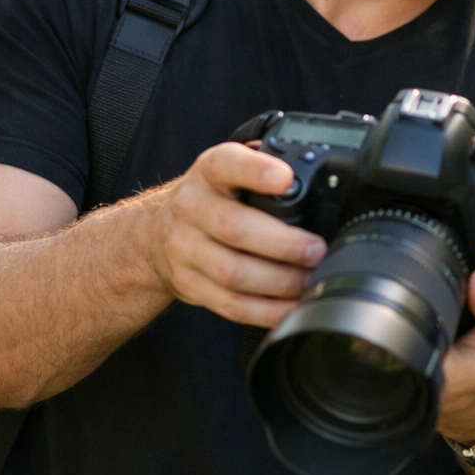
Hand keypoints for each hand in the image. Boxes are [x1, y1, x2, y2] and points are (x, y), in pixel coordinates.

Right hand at [143, 142, 325, 327]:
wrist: (157, 235)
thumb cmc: (212, 199)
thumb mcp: (231, 171)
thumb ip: (267, 164)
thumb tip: (318, 173)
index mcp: (209, 172)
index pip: (227, 164)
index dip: (256, 171)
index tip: (285, 179)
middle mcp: (191, 208)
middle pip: (234, 227)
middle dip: (284, 243)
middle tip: (317, 249)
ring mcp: (186, 250)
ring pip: (233, 272)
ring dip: (280, 281)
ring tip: (311, 279)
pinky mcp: (190, 285)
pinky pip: (232, 304)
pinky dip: (267, 311)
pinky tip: (293, 306)